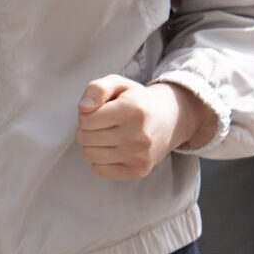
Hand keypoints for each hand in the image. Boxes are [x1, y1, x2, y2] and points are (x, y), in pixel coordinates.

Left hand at [76, 76, 203, 179]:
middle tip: (100, 124)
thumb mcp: (119, 84)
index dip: (85, 114)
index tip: (96, 112)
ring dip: (91, 145)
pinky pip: (100, 170)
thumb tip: (83, 108)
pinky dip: (99, 160)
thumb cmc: (138, 100)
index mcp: (133, 108)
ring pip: (90, 155)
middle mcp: (138, 133)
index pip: (86, 119)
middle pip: (85, 138)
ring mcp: (140, 154)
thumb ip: (97, 89)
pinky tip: (111, 149)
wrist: (170, 119)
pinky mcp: (139, 170)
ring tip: (105, 136)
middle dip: (86, 130)